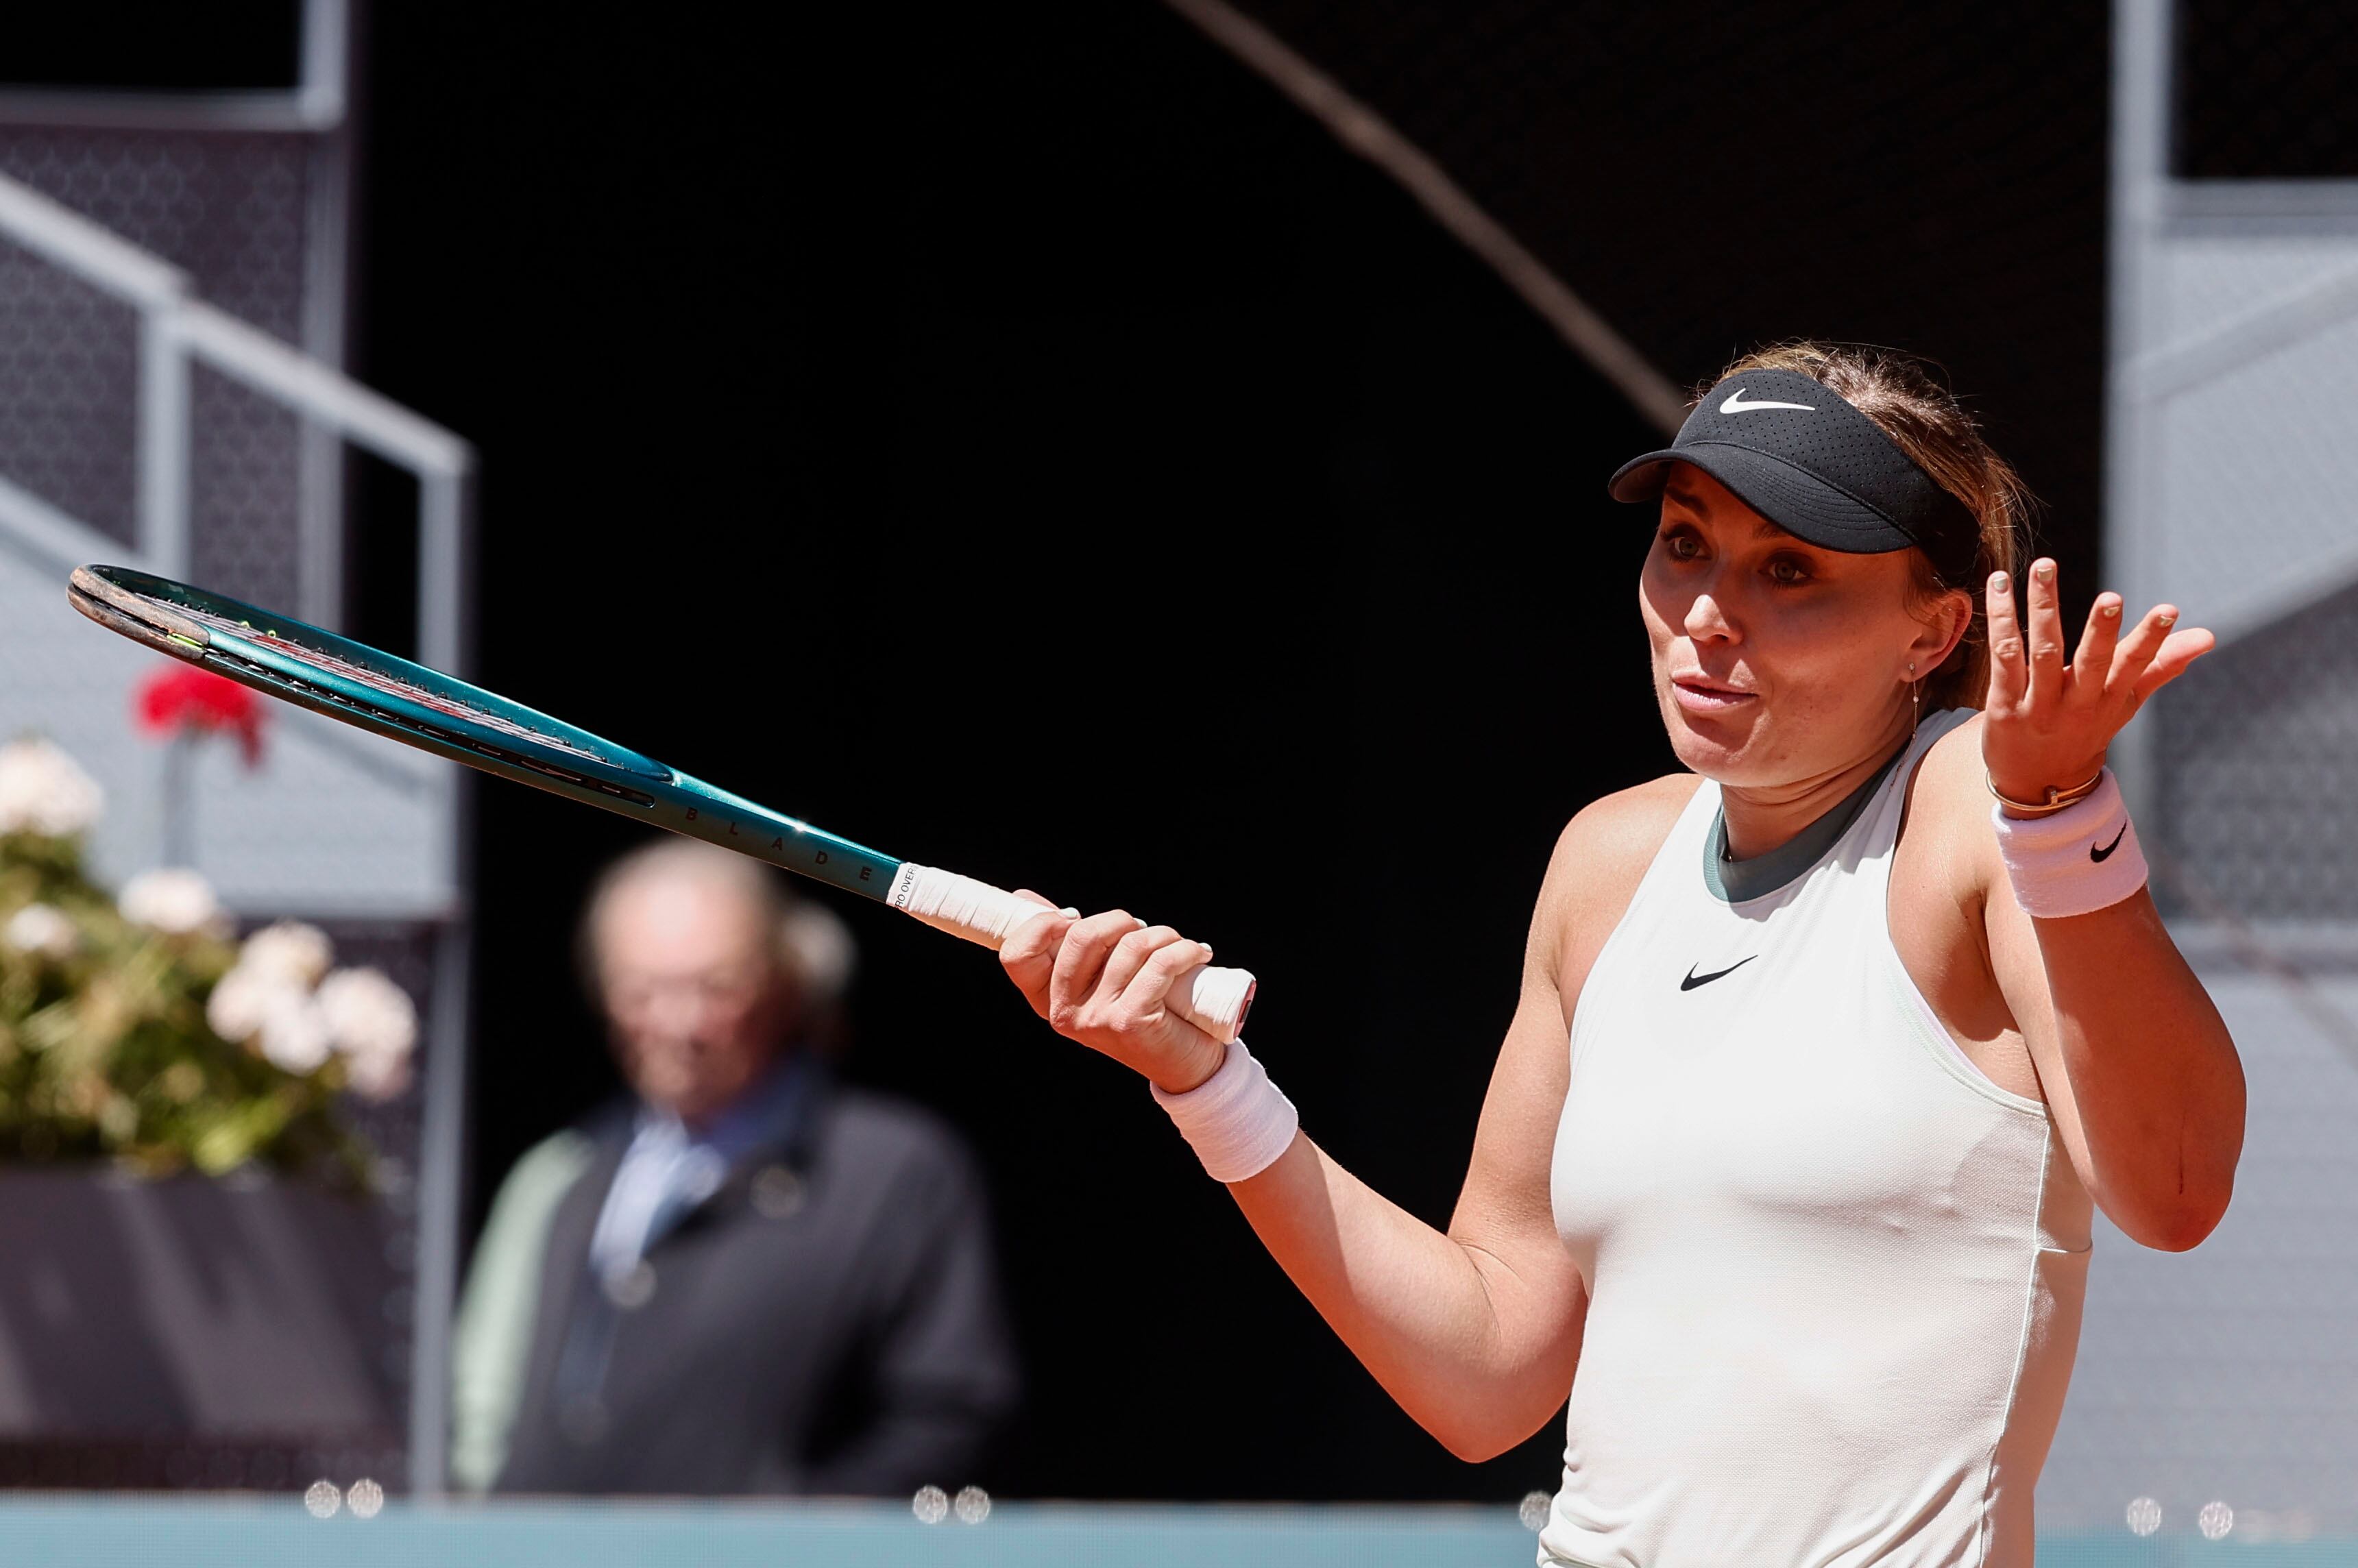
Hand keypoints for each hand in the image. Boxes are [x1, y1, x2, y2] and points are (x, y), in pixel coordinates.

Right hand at [997, 893, 1227, 1094]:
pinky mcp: (1131, 1021)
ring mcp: (1096, 1020)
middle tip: (1143, 931)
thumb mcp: (1096, 978)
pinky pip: (1159, 964)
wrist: (1185, 1065)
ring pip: (1129, 945)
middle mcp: (1064, 1014)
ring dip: (1162, 935)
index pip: (1017, 955)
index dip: (1043, 924)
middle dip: (1120, 920)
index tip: (1075, 917)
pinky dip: (1185, 950)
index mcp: (1046, 1000)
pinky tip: (1198, 954)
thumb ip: (1063, 943)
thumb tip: (1024, 897)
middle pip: (1080, 935)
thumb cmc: (1139, 1009)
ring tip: (1177, 945)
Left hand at [1982, 558, 2213, 806]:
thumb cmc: (2085, 729)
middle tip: (2111, 598)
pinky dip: (2001, 620)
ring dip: (2043, 607)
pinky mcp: (2003, 705)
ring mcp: (2038, 706)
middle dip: (2102, 632)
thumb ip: (2162, 665)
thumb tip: (2208, 636)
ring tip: (2044, 567)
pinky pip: (2003, 658)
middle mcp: (2076, 704)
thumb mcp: (2126, 702)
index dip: (2152, 640)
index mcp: (2110, 699)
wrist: (2036, 782)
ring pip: (2041, 652)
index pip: (2135, 667)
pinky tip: (1999, 585)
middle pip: (2091, 663)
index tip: (2169, 610)